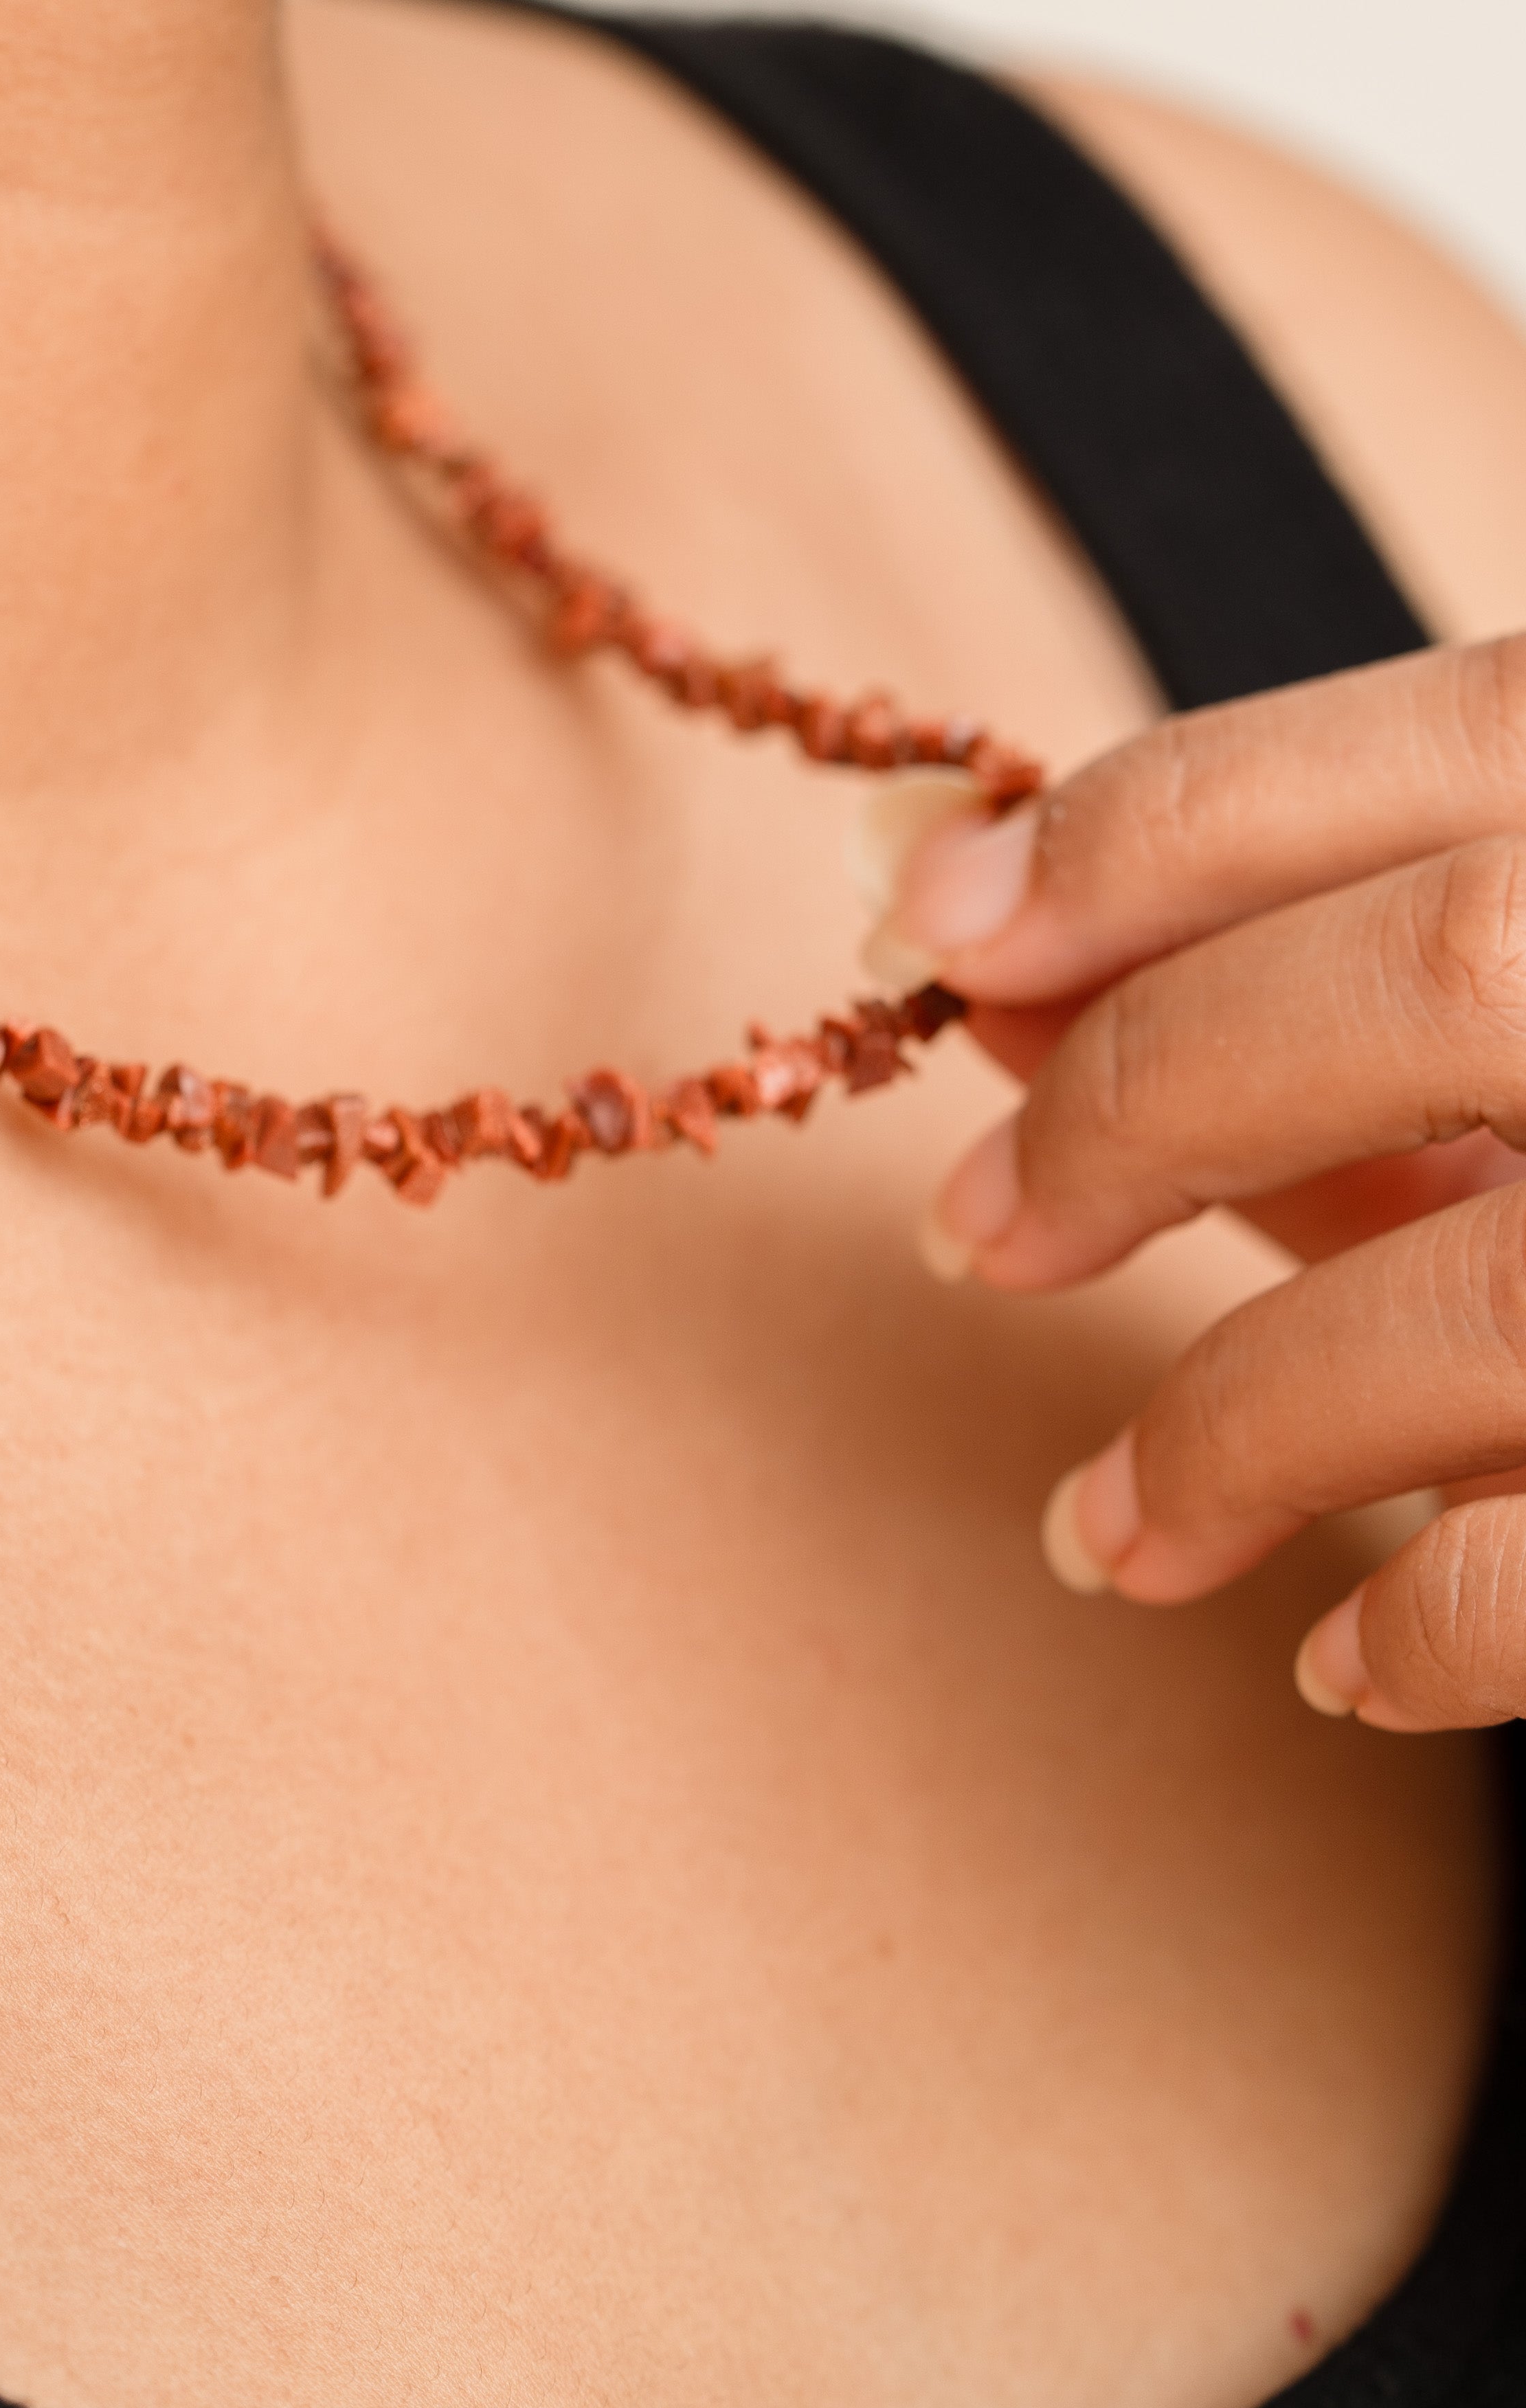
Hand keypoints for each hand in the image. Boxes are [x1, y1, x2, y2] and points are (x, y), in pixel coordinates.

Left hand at [878, 639, 1525, 1736]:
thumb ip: (1371, 961)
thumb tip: (999, 972)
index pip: (1409, 752)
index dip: (1136, 834)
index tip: (937, 935)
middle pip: (1430, 976)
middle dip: (1146, 1100)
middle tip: (973, 1228)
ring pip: (1491, 1298)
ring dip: (1237, 1426)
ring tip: (1100, 1530)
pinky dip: (1441, 1615)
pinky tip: (1343, 1656)